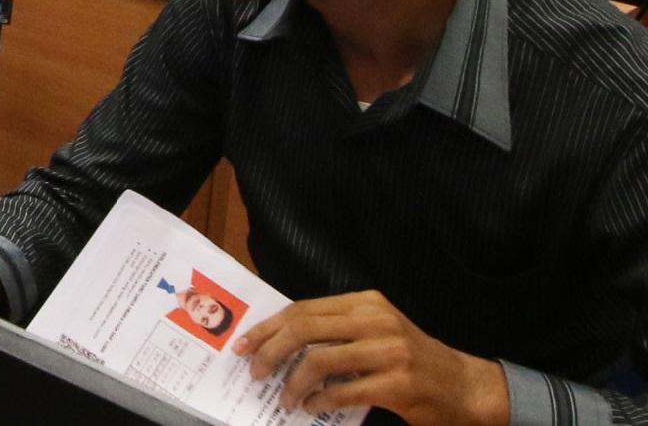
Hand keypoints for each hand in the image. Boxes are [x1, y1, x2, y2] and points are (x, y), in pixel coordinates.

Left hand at [237, 290, 509, 423]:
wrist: (466, 387)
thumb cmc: (413, 360)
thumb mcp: (376, 331)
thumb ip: (336, 329)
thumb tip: (278, 341)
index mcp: (366, 303)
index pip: (302, 309)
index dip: (268, 327)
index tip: (244, 344)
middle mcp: (377, 320)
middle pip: (303, 329)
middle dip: (270, 351)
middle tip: (255, 372)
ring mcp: (390, 351)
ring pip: (319, 361)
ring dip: (293, 383)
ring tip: (285, 398)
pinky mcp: (398, 383)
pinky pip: (343, 392)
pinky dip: (320, 401)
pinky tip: (312, 407)